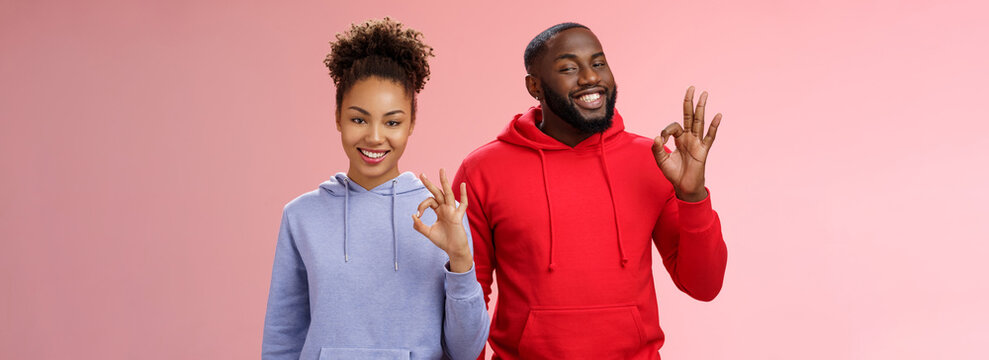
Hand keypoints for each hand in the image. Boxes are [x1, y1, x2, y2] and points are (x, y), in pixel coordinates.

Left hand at [412, 169, 472, 272]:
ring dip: (444, 182)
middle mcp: (445, 208)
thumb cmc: (442, 241)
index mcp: (439, 211)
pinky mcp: (458, 217)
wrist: (453, 250)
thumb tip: (413, 215)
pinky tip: (462, 185)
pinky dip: (463, 195)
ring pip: (448, 194)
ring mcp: (452, 211)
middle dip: (429, 184)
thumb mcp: (428, 233)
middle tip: (421, 174)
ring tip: (441, 170)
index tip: (418, 215)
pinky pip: (463, 204)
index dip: (421, 206)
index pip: (429, 202)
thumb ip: (419, 226)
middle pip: (437, 193)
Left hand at [652, 86, 721, 201]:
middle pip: (689, 116)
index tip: (661, 140)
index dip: (666, 130)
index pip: (674, 126)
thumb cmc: (674, 173)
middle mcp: (689, 138)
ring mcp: (697, 143)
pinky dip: (713, 126)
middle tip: (691, 87)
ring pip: (699, 122)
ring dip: (701, 108)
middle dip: (689, 102)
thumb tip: (656, 137)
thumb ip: (656, 149)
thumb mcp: (661, 161)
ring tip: (704, 94)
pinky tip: (717, 115)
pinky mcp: (703, 151)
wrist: (684, 187)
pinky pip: (710, 137)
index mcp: (679, 138)